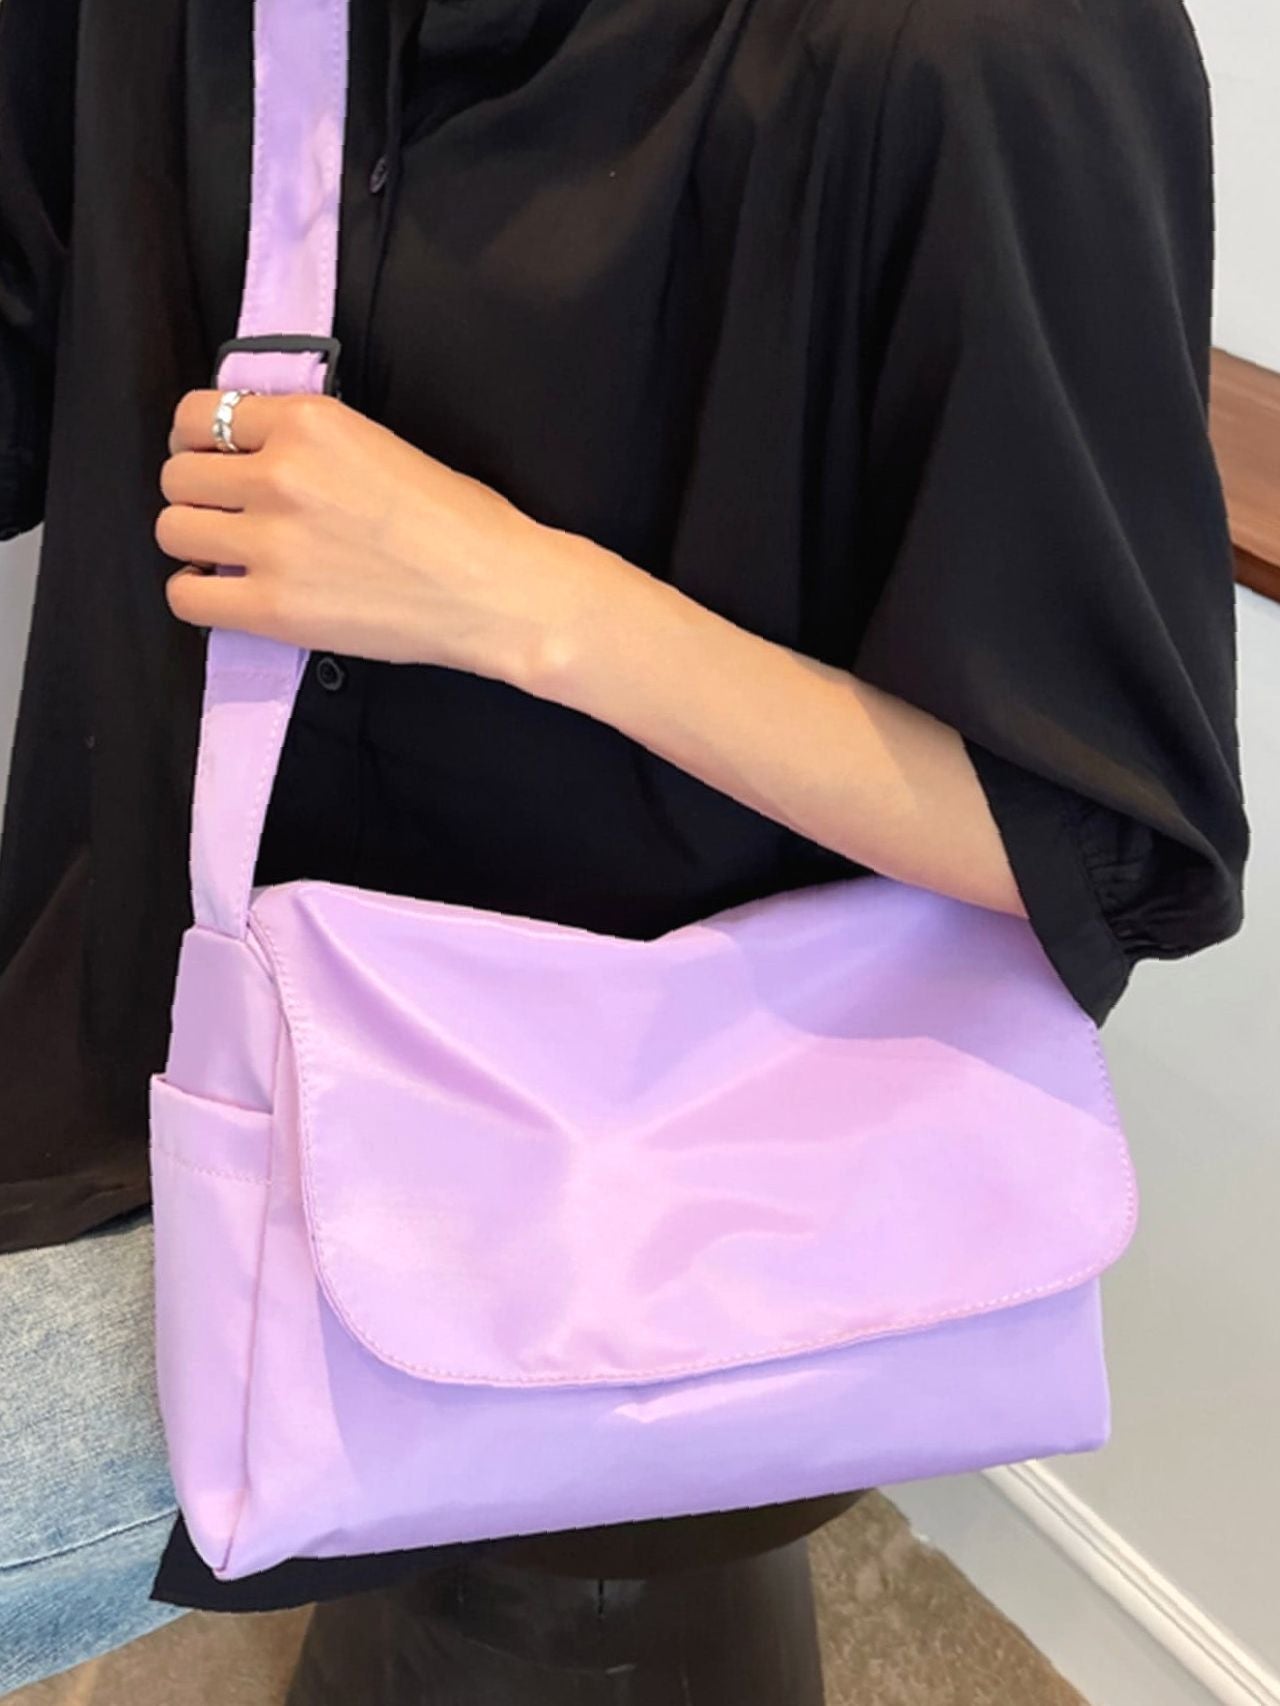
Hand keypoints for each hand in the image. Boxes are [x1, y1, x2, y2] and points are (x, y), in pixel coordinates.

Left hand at [156, 388, 575, 680]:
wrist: (497, 591)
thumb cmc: (461, 521)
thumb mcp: (379, 444)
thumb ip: (309, 443)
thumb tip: (253, 458)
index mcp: (308, 422)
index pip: (199, 416)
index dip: (199, 442)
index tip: (216, 463)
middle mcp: (279, 474)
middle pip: (177, 475)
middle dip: (199, 495)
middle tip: (231, 516)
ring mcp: (271, 543)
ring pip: (173, 530)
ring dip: (195, 542)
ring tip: (231, 555)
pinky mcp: (273, 607)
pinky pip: (185, 595)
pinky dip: (199, 592)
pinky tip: (230, 592)